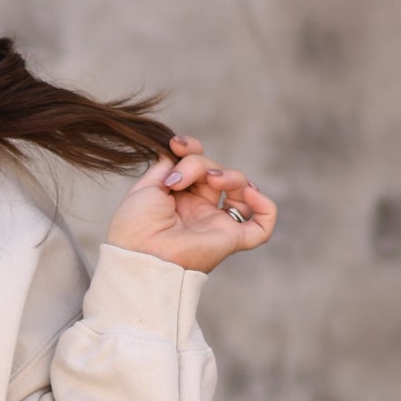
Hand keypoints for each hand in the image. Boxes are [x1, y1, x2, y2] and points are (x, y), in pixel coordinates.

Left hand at [105, 134, 277, 273]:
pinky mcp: (232, 239)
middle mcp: (200, 211)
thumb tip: (180, 153)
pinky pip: (263, 226)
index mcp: (179, 199)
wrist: (139, 254)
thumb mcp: (145, 186)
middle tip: (178, 180)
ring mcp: (217, 224)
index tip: (177, 145)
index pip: (199, 165)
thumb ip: (166, 166)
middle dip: (200, 164)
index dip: (193, 150)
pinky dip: (265, 206)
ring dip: (230, 175)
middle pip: (217, 172)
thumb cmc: (135, 226)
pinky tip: (249, 194)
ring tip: (211, 180)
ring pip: (241, 190)